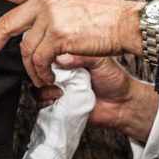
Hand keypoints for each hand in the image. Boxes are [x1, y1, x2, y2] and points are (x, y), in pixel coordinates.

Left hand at [0, 0, 143, 86]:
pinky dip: (42, 73)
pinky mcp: (57, 34)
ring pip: (26, 50)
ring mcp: (50, 16)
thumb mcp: (75, 4)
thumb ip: (53, 11)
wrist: (127, 23)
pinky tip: (49, 76)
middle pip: (7, 24)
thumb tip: (35, 29)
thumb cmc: (107, 18)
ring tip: (41, 78)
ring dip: (32, 69)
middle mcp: (46, 0)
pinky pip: (40, 60)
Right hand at [43, 55, 158, 143]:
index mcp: (69, 58)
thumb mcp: (100, 60)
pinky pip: (41, 104)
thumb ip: (81, 56)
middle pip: (38, 70)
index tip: (51, 63)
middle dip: (41, 74)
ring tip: (60, 92)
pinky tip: (58, 101)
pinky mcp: (59, 105)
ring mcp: (58, 89)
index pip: (47, 54)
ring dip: (44, 90)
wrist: (122, 104)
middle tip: (54, 79)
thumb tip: (60, 57)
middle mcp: (61, 73)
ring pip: (37, 87)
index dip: (44, 58)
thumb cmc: (114, 80)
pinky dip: (45, 103)